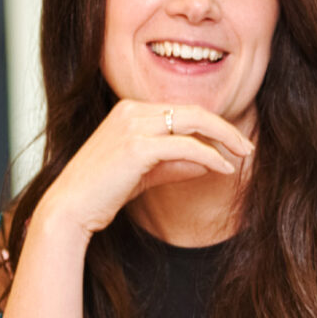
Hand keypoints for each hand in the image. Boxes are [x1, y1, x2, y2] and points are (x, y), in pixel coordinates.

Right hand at [36, 100, 254, 236]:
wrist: (69, 208)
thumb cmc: (100, 193)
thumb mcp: (144, 173)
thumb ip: (173, 164)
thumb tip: (207, 161)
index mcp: (129, 110)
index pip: (181, 111)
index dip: (211, 126)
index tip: (232, 144)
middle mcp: (131, 110)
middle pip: (192, 111)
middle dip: (225, 128)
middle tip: (247, 147)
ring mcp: (133, 125)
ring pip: (193, 122)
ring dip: (224, 138)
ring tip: (243, 155)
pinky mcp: (137, 146)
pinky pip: (186, 146)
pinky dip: (210, 156)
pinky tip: (223, 168)